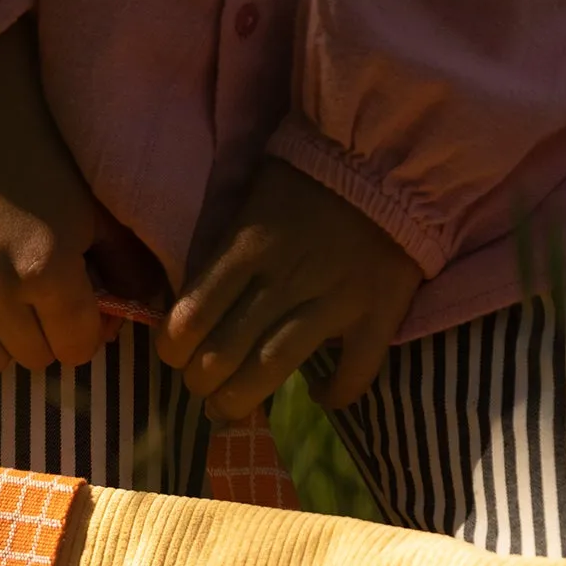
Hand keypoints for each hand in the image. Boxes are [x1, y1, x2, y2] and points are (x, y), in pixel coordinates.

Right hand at [0, 18, 108, 372]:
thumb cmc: (48, 163)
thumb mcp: (100, 214)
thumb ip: (126, 274)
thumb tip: (125, 322)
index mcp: (47, 269)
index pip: (76, 350)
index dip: (88, 333)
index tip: (85, 305)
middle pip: (35, 360)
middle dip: (49, 336)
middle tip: (48, 298)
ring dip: (7, 344)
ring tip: (12, 307)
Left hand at [158, 154, 421, 420]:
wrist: (392, 154)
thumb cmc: (311, 174)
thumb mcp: (251, 198)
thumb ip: (226, 248)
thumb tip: (191, 299)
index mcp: (246, 247)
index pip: (191, 314)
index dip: (172, 347)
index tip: (173, 355)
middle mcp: (283, 279)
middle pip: (224, 352)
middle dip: (200, 382)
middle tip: (199, 389)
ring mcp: (333, 300)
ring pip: (272, 368)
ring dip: (239, 399)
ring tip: (227, 411)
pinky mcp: (378, 314)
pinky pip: (354, 373)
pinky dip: (334, 395)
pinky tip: (320, 397)